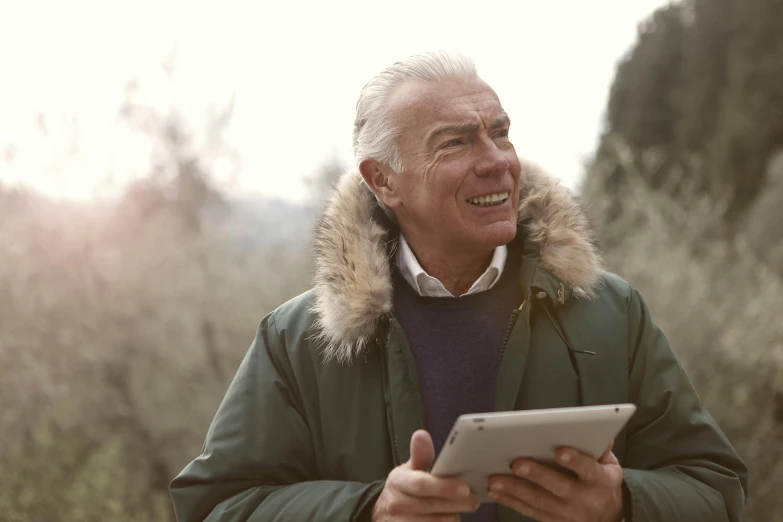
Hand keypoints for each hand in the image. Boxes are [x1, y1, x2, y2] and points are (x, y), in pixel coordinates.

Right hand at [372, 429, 478, 520]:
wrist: (383, 515)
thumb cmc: (402, 490)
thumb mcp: (407, 471)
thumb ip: (420, 455)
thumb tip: (421, 435)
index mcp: (399, 481)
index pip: (422, 484)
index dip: (445, 486)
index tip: (465, 487)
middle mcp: (398, 504)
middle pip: (436, 505)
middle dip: (459, 503)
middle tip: (472, 499)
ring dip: (453, 516)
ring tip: (456, 508)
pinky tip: (446, 518)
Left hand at [487, 442, 623, 521]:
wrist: (609, 516)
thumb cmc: (602, 482)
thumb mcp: (609, 464)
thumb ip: (600, 447)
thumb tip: (595, 427)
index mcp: (601, 481)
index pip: (588, 470)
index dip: (575, 461)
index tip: (560, 451)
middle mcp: (586, 500)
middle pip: (559, 487)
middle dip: (536, 475)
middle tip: (516, 463)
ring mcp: (569, 514)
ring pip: (540, 502)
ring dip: (515, 490)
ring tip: (495, 480)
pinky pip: (531, 512)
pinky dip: (512, 502)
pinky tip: (497, 492)